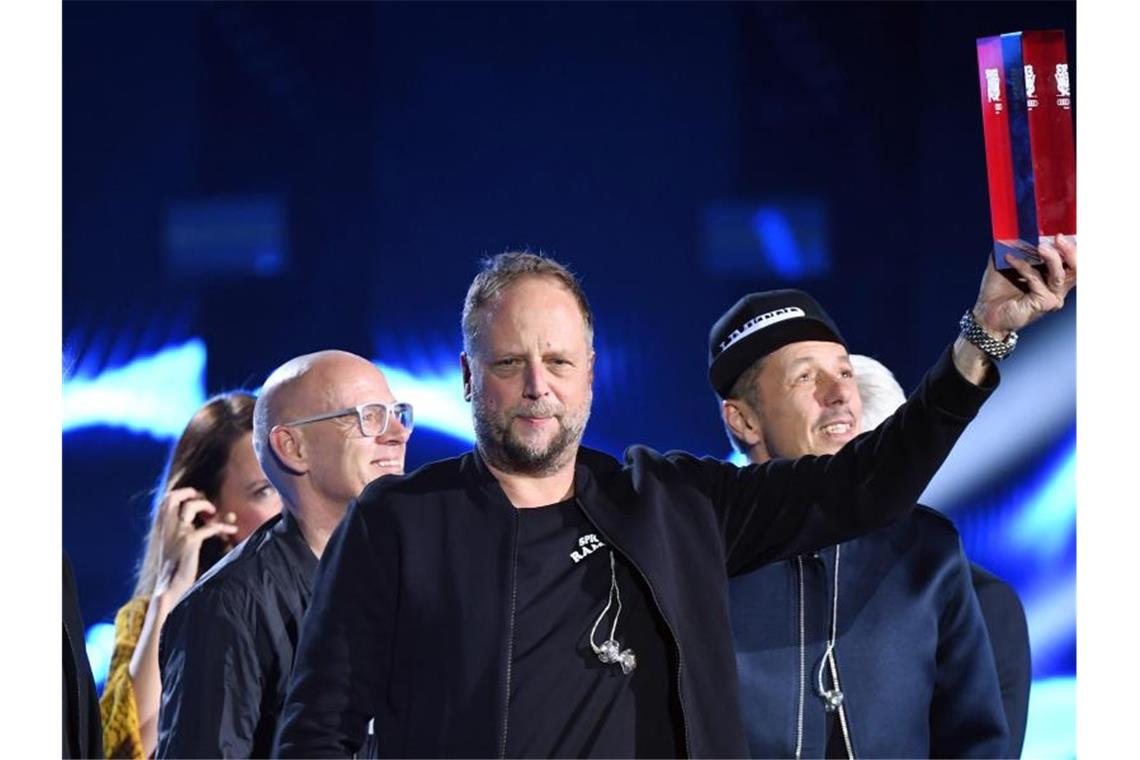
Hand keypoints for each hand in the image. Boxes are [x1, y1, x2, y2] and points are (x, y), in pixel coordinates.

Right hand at [152, 487, 238, 602]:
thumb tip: (205, 517)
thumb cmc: (176, 568)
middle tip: (203, 499)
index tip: (195, 495)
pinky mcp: (189, 541)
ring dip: (206, 505)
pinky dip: (223, 526)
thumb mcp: (175, 546)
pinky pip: (210, 527)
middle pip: (172, 498)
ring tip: (215, 514)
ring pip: (191, 507)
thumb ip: (183, 530)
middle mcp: (168, 528)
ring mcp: (178, 533)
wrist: (170, 588)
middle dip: (190, 493)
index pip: (166, 500)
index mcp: (162, 528)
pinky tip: (232, 530)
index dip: (182, 493)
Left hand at [972, 235, 1076, 335]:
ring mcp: (1052, 296)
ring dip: (1051, 258)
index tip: (1063, 232)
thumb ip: (1012, 247)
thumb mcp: (1005, 263)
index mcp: (1053, 277)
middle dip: (1070, 250)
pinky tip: (1009, 259)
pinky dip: (1023, 267)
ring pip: (1059, 275)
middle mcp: (1057, 287)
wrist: (986, 311)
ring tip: (1040, 247)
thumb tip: (1012, 229)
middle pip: (1075, 268)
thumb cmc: (997, 290)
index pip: (1072, 261)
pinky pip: (1037, 281)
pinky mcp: (1043, 303)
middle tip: (1058, 237)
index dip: (1073, 246)